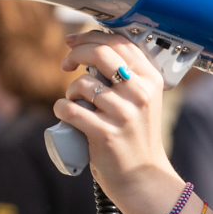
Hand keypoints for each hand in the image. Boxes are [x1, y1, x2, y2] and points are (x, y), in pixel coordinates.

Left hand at [54, 31, 179, 209]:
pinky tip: (64, 113)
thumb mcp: (142, 100)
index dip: (91, 36)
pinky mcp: (106, 133)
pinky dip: (61, 109)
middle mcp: (140, 93)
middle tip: (66, 64)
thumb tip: (92, 50)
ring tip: (76, 103)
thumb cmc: (136, 137)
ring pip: (82, 85)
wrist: (142, 176)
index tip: (73, 41)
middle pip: (100, 53)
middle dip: (76, 54)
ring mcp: (123, 113)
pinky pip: (71, 110)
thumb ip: (127, 75)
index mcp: (151, 80)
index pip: (119, 42)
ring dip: (70, 91)